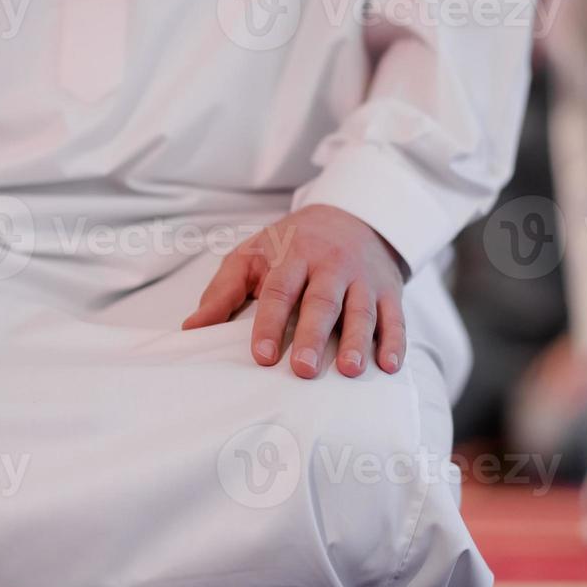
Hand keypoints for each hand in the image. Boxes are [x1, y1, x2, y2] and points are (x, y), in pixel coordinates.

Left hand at [182, 205, 407, 378]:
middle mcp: (331, 265)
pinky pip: (395, 317)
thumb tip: (192, 329)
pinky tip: (389, 366)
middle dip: (313, 335)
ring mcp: (363, 278)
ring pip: (361, 310)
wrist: (352, 216)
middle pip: (322, 301)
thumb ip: (223, 292)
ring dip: (357, 341)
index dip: (270, 323)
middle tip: (303, 369)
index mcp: (294, 255)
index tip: (262, 355)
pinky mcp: (389, 291)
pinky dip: (394, 342)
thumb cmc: (292, 244)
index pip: (280, 290)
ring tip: (349, 370)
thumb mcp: (252, 255)